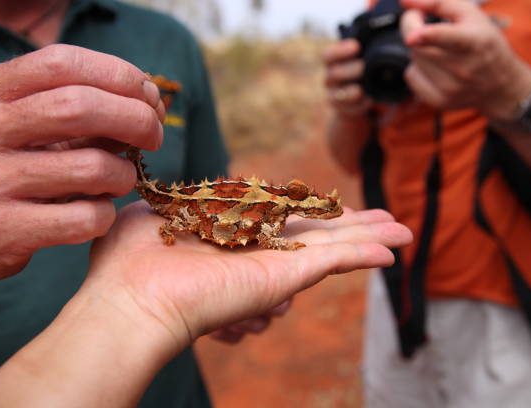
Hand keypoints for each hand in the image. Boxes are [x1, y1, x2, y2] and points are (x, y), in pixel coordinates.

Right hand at [0, 45, 164, 298]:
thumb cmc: (3, 170)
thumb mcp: (20, 127)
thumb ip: (75, 111)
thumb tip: (146, 103)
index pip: (62, 63)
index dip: (119, 75)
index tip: (148, 95)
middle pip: (80, 107)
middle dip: (136, 119)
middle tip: (154, 136)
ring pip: (92, 167)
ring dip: (124, 174)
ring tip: (120, 179)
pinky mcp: (2, 229)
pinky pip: (86, 218)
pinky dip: (106, 215)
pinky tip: (97, 212)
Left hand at [84, 202, 412, 352]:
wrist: (130, 301)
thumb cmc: (128, 261)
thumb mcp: (151, 213)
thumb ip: (168, 200)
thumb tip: (167, 195)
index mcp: (229, 232)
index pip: (278, 219)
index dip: (306, 210)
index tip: (325, 204)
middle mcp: (255, 250)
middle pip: (315, 233)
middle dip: (352, 225)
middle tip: (383, 219)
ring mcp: (272, 265)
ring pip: (333, 247)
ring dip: (369, 238)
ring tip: (402, 232)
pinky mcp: (282, 277)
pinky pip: (331, 263)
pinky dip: (363, 255)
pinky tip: (393, 248)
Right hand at [323, 39, 372, 117]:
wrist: (362, 100)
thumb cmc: (367, 73)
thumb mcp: (366, 58)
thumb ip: (369, 47)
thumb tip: (385, 28)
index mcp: (334, 62)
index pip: (328, 55)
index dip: (339, 51)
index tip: (356, 47)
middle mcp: (331, 78)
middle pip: (332, 74)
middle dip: (348, 70)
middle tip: (362, 67)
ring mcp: (334, 95)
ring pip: (338, 93)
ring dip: (351, 90)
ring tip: (362, 89)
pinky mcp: (342, 110)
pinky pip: (348, 108)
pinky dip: (359, 105)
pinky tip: (369, 101)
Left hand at [400, 0, 530, 120]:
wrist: (500, 85)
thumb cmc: (484, 43)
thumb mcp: (471, 15)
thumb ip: (438, 3)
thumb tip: (405, 1)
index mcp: (474, 42)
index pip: (449, 38)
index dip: (429, 36)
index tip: (413, 36)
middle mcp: (462, 68)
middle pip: (419, 46)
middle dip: (414, 30)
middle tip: (424, 26)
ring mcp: (450, 88)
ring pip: (413, 60)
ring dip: (420, 50)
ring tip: (440, 52)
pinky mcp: (439, 101)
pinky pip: (411, 77)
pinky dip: (418, 69)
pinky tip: (436, 69)